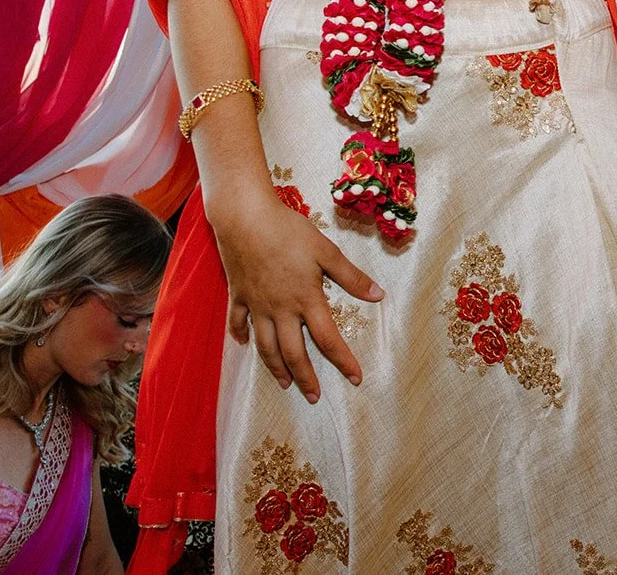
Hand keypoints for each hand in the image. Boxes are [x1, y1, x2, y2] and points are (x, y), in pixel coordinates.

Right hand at [209, 189, 383, 402]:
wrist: (245, 219)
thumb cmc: (289, 232)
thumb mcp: (326, 251)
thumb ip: (351, 277)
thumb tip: (378, 296)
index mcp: (306, 299)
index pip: (329, 339)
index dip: (343, 361)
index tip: (355, 379)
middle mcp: (281, 309)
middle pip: (294, 353)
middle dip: (305, 378)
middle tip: (314, 397)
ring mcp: (257, 305)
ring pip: (265, 346)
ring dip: (275, 367)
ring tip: (284, 383)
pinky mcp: (239, 295)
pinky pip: (239, 322)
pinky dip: (242, 336)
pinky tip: (245, 344)